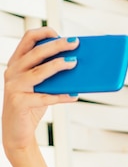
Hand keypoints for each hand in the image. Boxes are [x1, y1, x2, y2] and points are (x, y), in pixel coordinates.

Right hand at [2, 27, 78, 153]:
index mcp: (16, 63)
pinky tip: (74, 95)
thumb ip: (50, 75)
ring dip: (59, 66)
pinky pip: (44, 97)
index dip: (44, 33)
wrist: (17, 133)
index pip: (28, 39)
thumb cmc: (31, 107)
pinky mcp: (19, 103)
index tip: (60, 33)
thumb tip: (76, 64)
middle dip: (57, 45)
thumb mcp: (40, 87)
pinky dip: (61, 96)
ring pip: (39, 72)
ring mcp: (14, 87)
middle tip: (75, 43)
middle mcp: (12, 72)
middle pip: (36, 52)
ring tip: (75, 64)